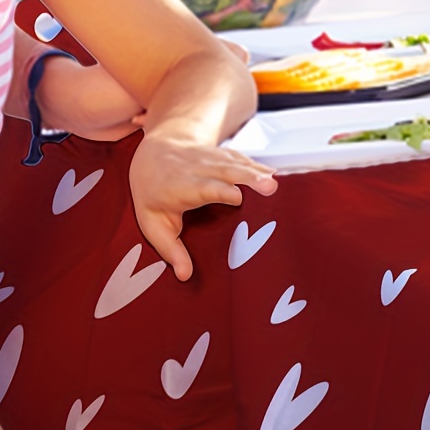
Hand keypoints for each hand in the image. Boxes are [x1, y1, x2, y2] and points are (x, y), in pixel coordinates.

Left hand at [128, 131, 276, 279]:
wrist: (155, 152)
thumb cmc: (153, 194)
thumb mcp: (152, 224)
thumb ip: (170, 249)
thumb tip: (185, 276)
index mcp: (180, 188)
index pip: (202, 187)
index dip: (220, 190)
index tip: (238, 198)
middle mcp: (198, 169)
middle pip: (226, 171)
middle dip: (248, 178)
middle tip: (270, 187)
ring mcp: (211, 158)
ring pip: (237, 163)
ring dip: (257, 171)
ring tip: (276, 182)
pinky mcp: (223, 154)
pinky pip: (241, 159)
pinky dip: (258, 166)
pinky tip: (273, 173)